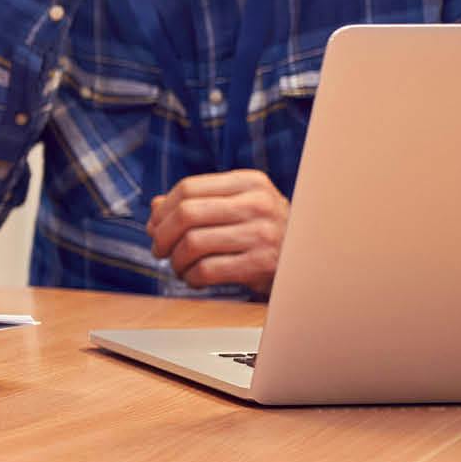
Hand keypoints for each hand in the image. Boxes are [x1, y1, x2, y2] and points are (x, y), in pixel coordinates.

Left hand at [146, 169, 288, 293]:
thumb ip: (197, 202)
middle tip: (159, 250)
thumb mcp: (237, 207)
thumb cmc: (263, 231)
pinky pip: (207, 270)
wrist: (306, 261)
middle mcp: (259, 204)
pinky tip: (195, 279)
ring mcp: (263, 234)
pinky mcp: (263, 264)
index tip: (155, 226)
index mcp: (250, 182)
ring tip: (179, 266)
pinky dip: (191, 277)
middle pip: (186, 214)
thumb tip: (154, 207)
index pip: (188, 188)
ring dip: (176, 260)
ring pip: (192, 243)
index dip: (163, 210)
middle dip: (162, 235)